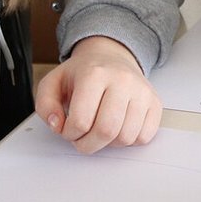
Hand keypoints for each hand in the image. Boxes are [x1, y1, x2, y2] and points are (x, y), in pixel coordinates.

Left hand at [35, 36, 161, 153]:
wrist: (111, 57)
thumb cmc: (83, 73)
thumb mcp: (54, 83)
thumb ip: (45, 105)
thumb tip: (58, 125)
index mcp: (94, 74)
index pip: (81, 121)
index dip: (70, 134)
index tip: (69, 129)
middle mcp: (122, 80)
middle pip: (106, 131)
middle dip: (89, 144)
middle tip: (83, 139)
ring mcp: (142, 91)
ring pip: (126, 137)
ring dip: (109, 144)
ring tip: (100, 130)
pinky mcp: (155, 102)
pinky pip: (144, 136)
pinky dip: (129, 140)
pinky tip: (119, 128)